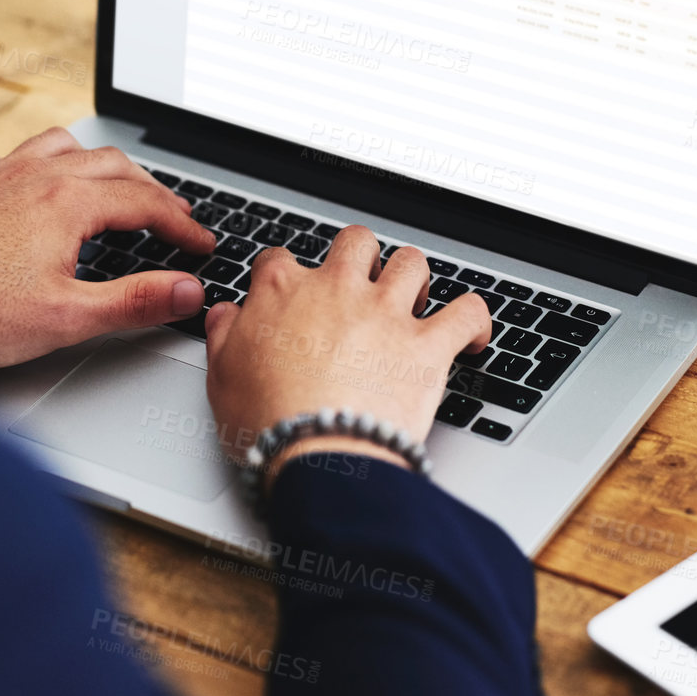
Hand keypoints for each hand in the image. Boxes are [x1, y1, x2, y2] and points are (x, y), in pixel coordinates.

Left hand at [0, 128, 216, 367]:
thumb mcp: (67, 318)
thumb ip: (135, 301)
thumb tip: (186, 290)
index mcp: (68, 202)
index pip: (145, 203)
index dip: (182, 225)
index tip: (202, 244)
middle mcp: (38, 175)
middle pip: (115, 166)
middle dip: (153, 191)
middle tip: (174, 218)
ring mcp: (3, 174)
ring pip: (69, 147)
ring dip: (105, 165)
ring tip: (121, 187)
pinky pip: (23, 155)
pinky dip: (50, 162)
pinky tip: (46, 183)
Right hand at [203, 226, 489, 481]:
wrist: (317, 454)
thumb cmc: (266, 422)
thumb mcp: (221, 377)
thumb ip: (224, 336)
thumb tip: (227, 315)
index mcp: (283, 292)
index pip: (282, 258)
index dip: (287, 272)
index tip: (292, 289)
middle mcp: (338, 289)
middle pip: (356, 241)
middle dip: (361, 256)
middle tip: (362, 285)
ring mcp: (386, 313)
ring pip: (412, 262)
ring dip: (416, 278)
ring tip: (416, 299)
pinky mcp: (428, 345)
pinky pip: (468, 312)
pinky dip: (476, 320)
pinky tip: (472, 334)